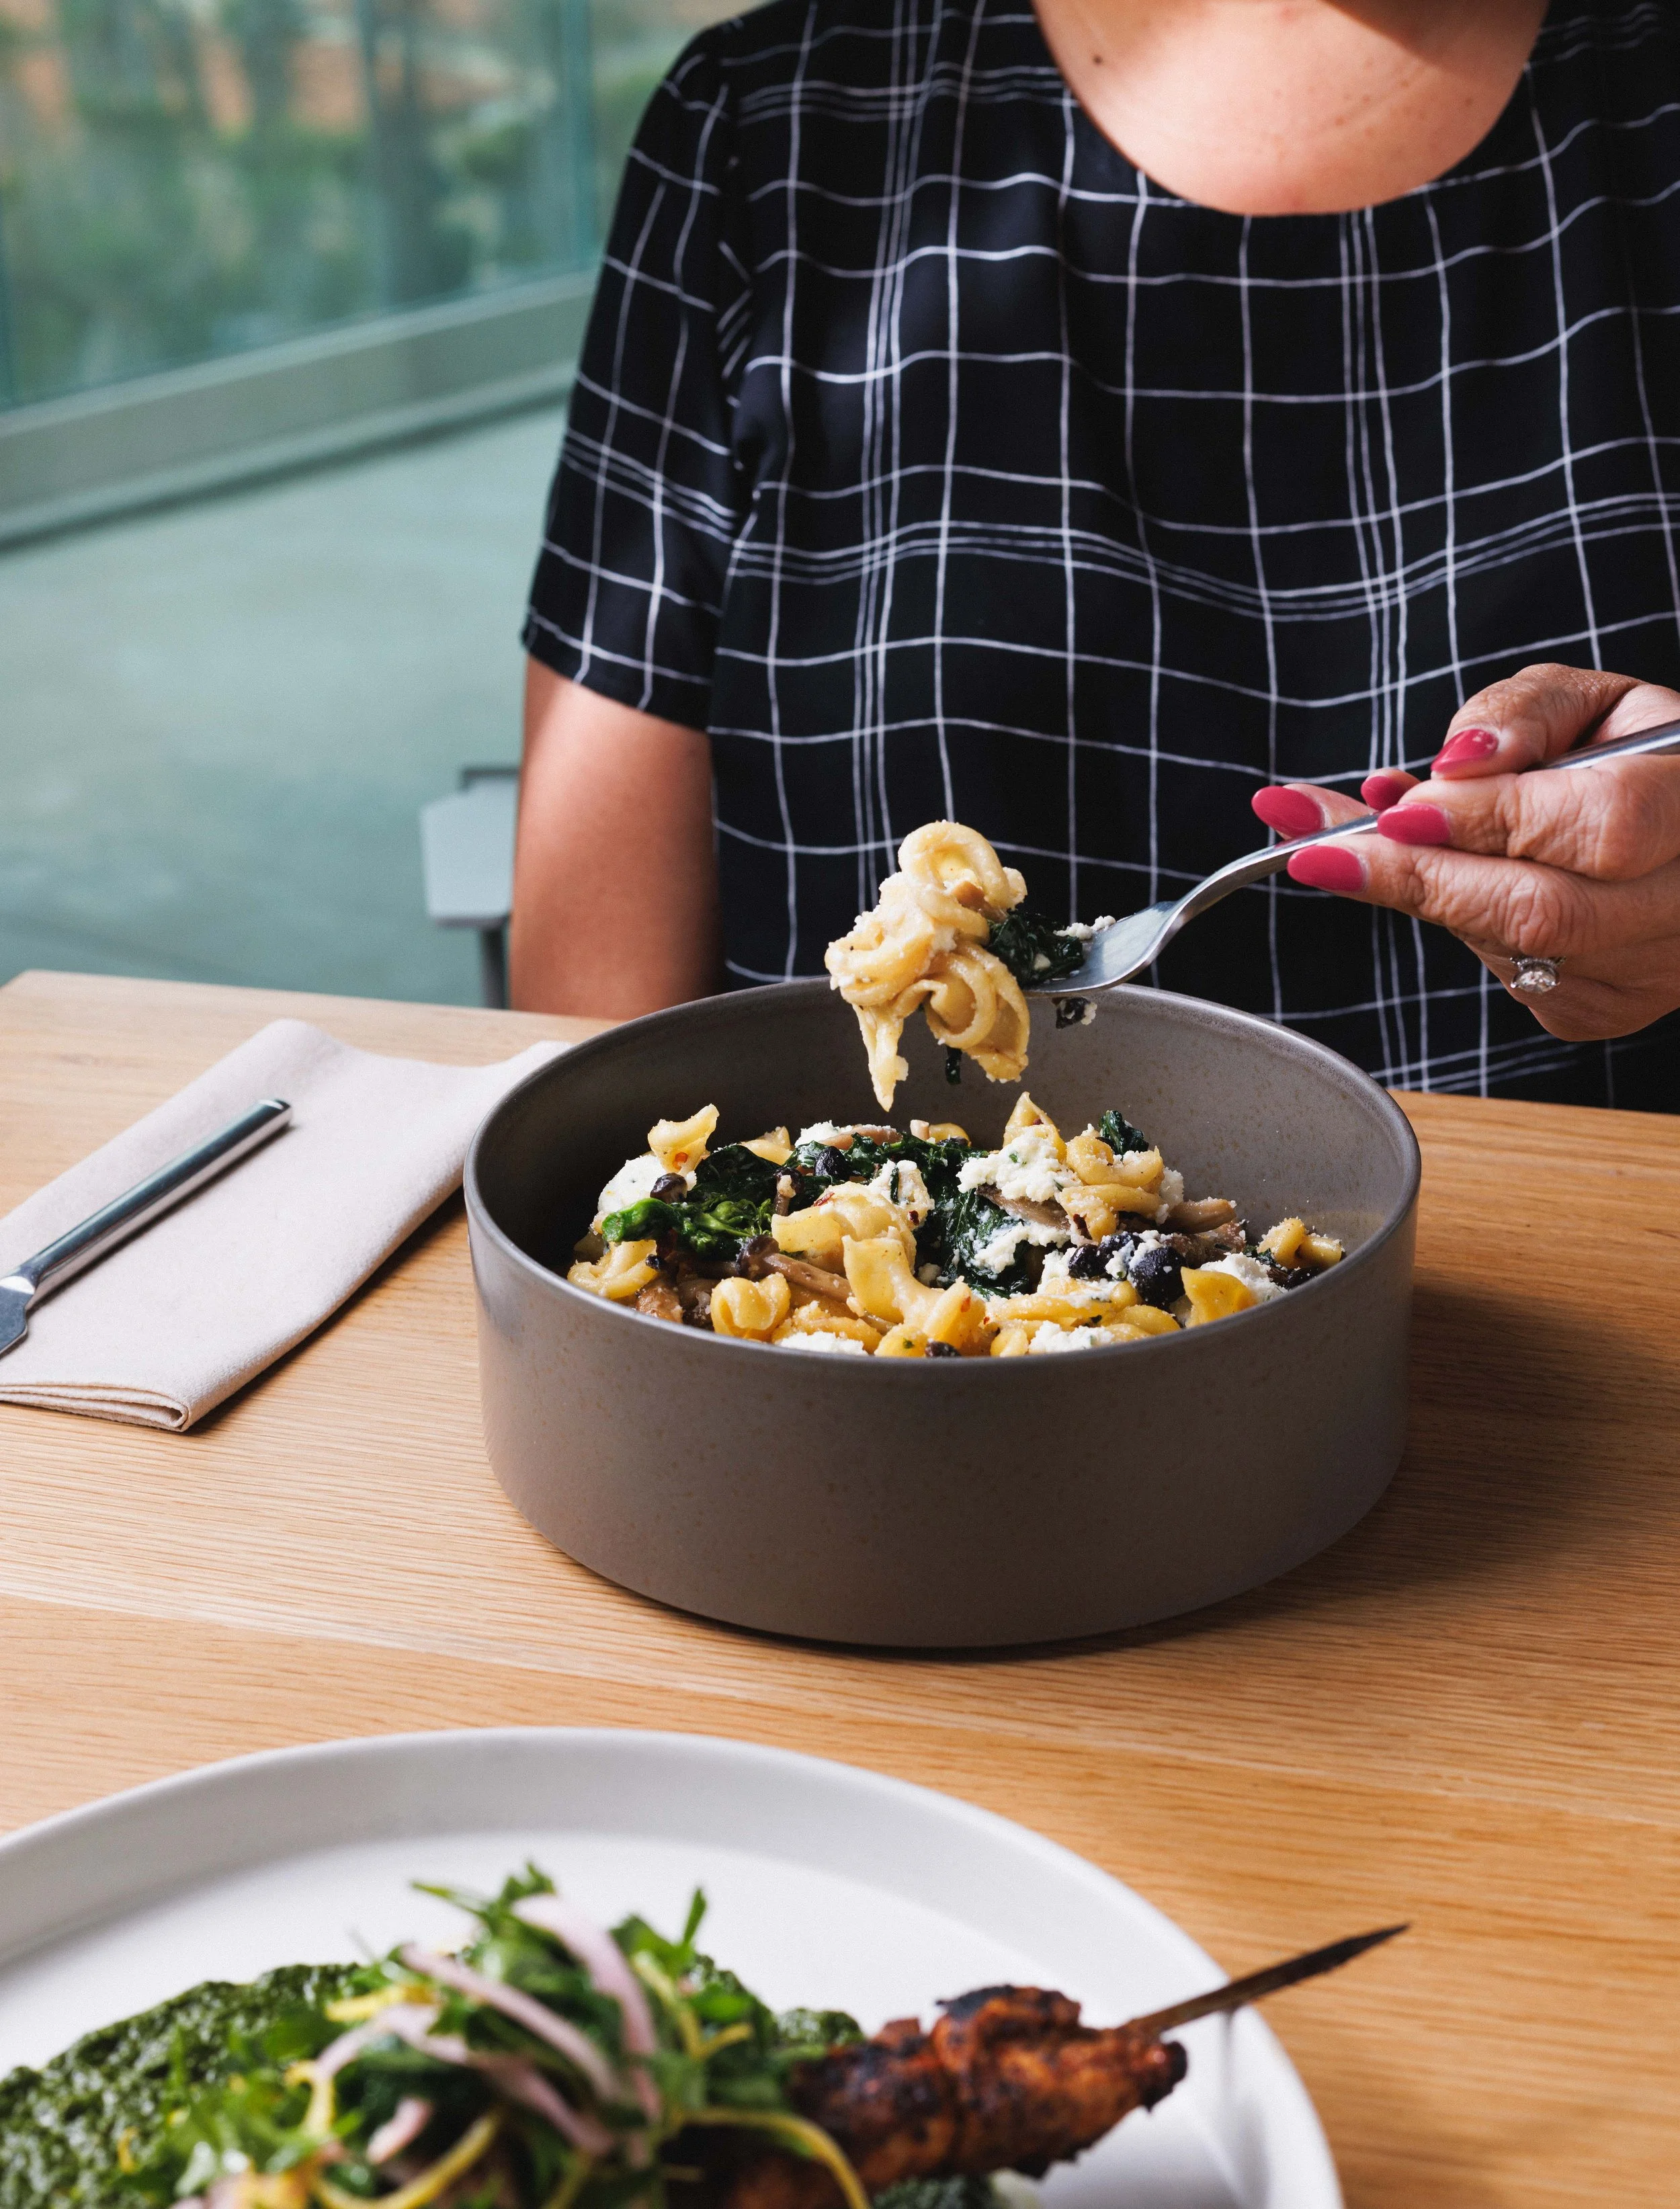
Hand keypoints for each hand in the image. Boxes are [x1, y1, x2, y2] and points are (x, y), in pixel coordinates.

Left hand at [1250, 664, 1679, 1040]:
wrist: (1678, 833)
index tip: (1392, 809)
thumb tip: (1454, 766)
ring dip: (1420, 896)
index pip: (1596, 826)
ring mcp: (1650, 971)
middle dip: (1414, 878)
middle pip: (1539, 911)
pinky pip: (1509, 979)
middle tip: (1314, 851)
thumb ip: (1522, 716)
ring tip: (1348, 847)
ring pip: (1510, 950)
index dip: (1485, 821)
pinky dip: (1459, 926)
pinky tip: (1439, 881)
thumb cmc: (1634, 754)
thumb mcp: (1590, 701)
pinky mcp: (1606, 1010)